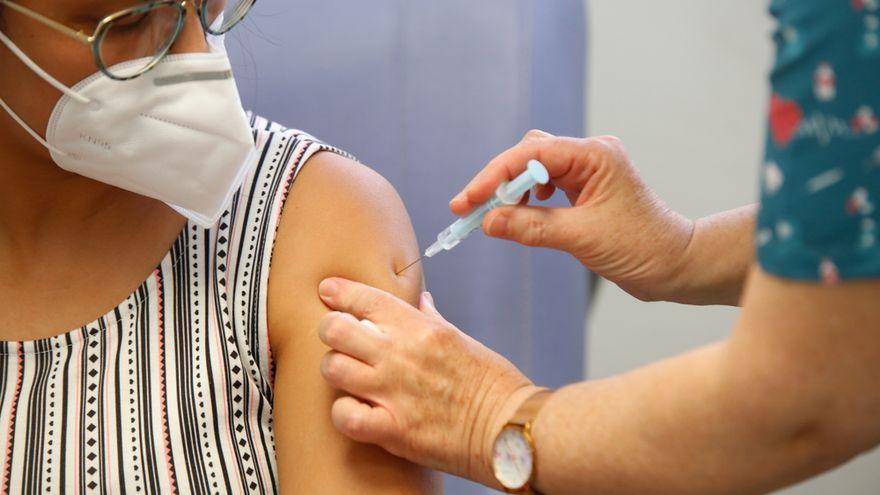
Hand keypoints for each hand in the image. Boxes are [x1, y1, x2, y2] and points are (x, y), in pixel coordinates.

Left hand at [316, 277, 540, 487]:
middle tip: (339, 341)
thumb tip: (421, 300)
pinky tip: (356, 411)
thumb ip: (432, 319)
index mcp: (420, 329)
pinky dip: (343, 413)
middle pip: (335, 329)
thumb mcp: (462, 339)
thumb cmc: (493, 383)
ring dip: (335, 371)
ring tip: (348, 377)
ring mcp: (394, 392)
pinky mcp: (394, 429)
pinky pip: (344, 416)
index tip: (328, 291)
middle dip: (331, 331)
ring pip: (333, 368)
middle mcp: (401, 355)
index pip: (365, 298)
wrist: (510, 427)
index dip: (339, 291)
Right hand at [451, 130, 694, 301]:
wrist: (677, 265)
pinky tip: (521, 215)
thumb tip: (489, 222)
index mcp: (594, 156)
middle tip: (470, 210)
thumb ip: (532, 227)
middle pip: (529, 155)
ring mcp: (589, 171)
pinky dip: (527, 199)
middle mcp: (591, 155)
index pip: (531, 155)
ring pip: (535, 169)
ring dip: (511, 190)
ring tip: (493, 215)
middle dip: (498, 181)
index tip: (468, 202)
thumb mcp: (582, 238)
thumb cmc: (643, 248)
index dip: (494, 177)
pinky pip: (546, 185)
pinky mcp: (586, 188)